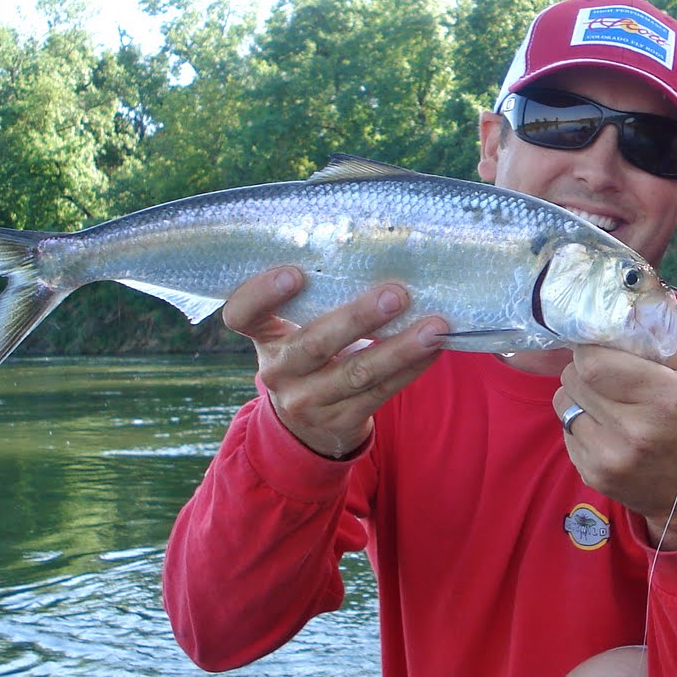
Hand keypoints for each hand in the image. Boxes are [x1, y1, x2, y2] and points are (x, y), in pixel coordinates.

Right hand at [222, 267, 446, 459]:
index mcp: (265, 336)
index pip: (242, 315)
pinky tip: (434, 347)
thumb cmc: (309, 353)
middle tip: (396, 294)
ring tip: (434, 327)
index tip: (294, 273)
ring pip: (357, 373)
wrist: (306, 424)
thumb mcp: (295, 328)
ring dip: (400, 348)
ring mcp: (309, 401)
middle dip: (358, 318)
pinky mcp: (342, 420)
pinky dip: (411, 367)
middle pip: (315, 344)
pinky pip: (381, 392)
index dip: (262, 294)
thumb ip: (318, 299)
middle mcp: (279, 371)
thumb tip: (378, 253)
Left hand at [556, 346, 676, 548]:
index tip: (601, 350)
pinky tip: (606, 431)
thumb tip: (618, 321)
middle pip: (574, 379)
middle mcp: (633, 430)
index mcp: (664, 398)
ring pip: (563, 403)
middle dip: (583, 369)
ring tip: (605, 403)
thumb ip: (656, 348)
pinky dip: (580, 424)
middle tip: (603, 374)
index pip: (594, 362)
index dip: (591, 350)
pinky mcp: (593, 474)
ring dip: (578, 396)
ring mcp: (609, 457)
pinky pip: (566, 431)